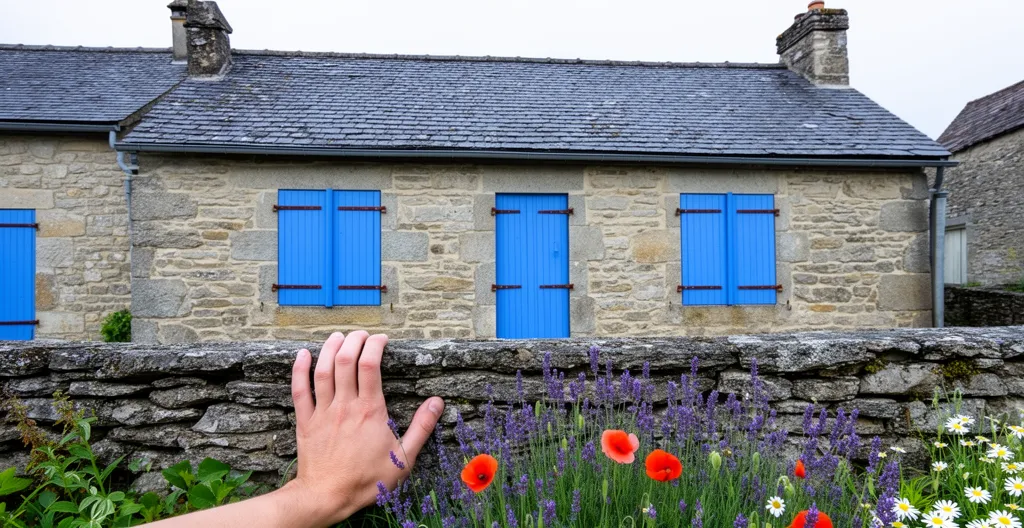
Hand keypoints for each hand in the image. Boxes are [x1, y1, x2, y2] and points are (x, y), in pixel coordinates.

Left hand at [282, 331, 444, 524]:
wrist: (328, 496)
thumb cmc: (367, 480)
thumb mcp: (404, 458)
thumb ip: (422, 427)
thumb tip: (437, 403)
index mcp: (370, 411)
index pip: (371, 364)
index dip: (375, 345)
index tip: (381, 339)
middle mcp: (345, 406)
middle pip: (346, 359)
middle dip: (354, 340)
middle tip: (361, 334)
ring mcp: (323, 412)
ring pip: (323, 369)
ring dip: (329, 348)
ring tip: (337, 336)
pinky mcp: (306, 421)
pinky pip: (300, 390)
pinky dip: (299, 369)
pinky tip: (302, 355)